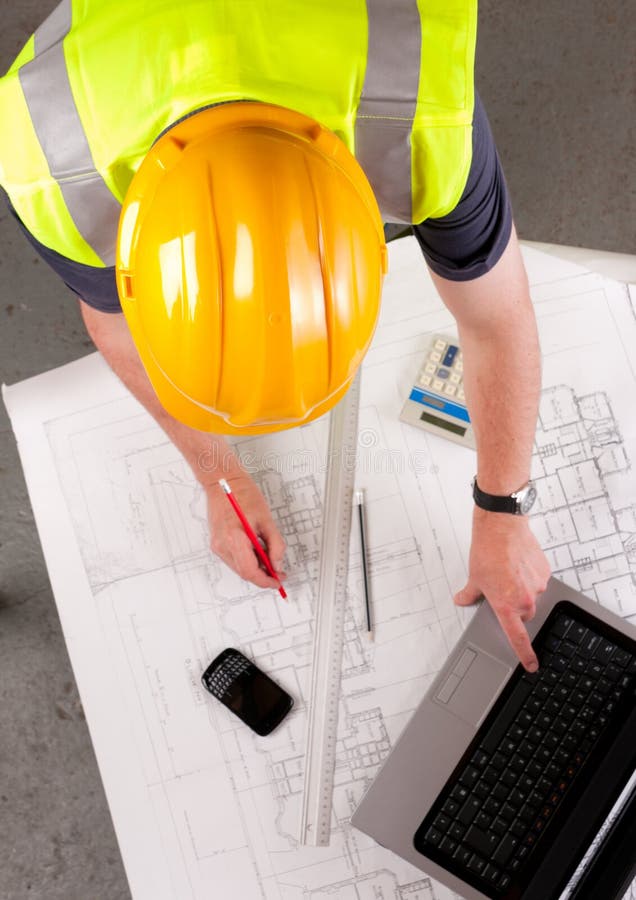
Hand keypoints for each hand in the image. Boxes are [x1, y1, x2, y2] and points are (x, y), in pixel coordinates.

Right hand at [205, 473, 286, 589]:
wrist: (223, 481)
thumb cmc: (243, 494)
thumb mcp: (267, 519)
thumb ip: (275, 544)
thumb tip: (277, 563)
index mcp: (234, 538)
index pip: (250, 571)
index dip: (266, 580)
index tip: (277, 580)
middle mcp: (222, 545)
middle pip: (244, 572)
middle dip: (262, 576)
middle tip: (278, 572)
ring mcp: (217, 545)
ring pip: (239, 567)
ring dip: (255, 568)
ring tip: (269, 557)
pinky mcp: (217, 542)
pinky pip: (234, 559)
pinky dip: (247, 559)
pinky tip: (257, 551)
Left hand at [454, 508, 550, 670]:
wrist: (502, 527)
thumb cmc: (487, 551)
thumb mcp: (474, 578)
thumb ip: (469, 595)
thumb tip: (461, 600)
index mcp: (506, 605)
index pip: (518, 638)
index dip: (525, 654)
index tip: (531, 665)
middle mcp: (525, 599)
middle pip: (525, 614)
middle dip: (515, 607)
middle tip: (502, 589)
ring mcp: (537, 585)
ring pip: (532, 596)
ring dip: (522, 589)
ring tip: (509, 571)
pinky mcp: (545, 571)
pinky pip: (538, 580)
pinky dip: (529, 576)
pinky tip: (518, 564)